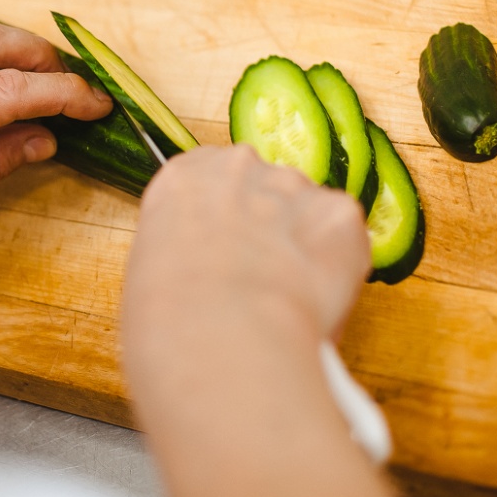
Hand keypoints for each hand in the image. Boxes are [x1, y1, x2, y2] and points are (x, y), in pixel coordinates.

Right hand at [120, 145, 390, 496]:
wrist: (220, 330)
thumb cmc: (171, 315)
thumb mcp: (152, 270)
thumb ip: (186, 249)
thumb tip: (213, 274)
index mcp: (186, 176)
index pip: (213, 180)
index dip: (225, 219)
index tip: (229, 250)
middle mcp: (241, 165)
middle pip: (264, 188)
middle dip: (269, 227)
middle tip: (262, 280)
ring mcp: (294, 184)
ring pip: (308, 212)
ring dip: (305, 246)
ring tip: (290, 300)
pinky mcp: (340, 211)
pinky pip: (345, 238)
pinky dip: (338, 268)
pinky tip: (315, 301)